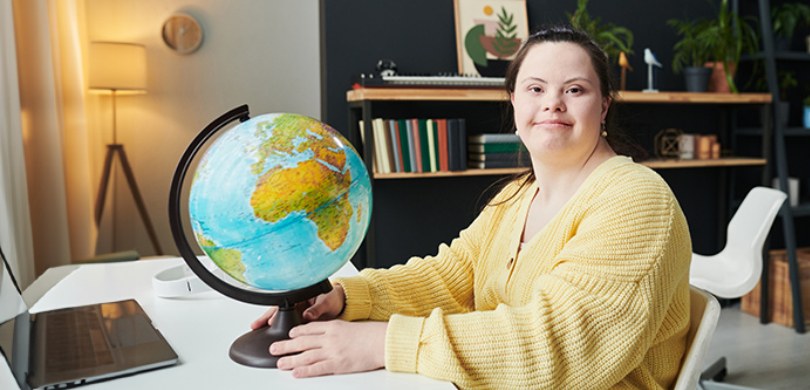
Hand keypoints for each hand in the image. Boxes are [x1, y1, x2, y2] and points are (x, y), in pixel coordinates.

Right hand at [250, 284, 345, 329]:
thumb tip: (309, 314)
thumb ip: (318, 308)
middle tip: (255, 325)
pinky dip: (280, 330)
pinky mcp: (301, 321)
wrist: (341, 302)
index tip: (269, 320)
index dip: (275, 312)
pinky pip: (288, 325)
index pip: (283, 302)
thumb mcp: (327, 301)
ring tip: (258, 330)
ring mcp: (297, 312)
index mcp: (301, 295)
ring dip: (270, 325)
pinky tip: (275, 336)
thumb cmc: (333, 298)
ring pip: (280, 318)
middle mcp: (296, 304)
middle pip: (277, 311)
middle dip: (265, 318)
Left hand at [270, 320, 386, 376]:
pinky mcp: (338, 364)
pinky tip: (296, 373)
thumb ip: (336, 330)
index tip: (288, 334)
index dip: (296, 332)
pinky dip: (305, 370)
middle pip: (302, 341)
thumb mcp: (350, 327)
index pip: (309, 328)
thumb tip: (326, 334)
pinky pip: (317, 368)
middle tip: (274, 349)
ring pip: (306, 355)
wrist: (382, 341)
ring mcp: (333, 351)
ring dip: (291, 359)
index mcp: (333, 327)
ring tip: (280, 363)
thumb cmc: (371, 335)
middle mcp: (330, 338)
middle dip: (286, 345)